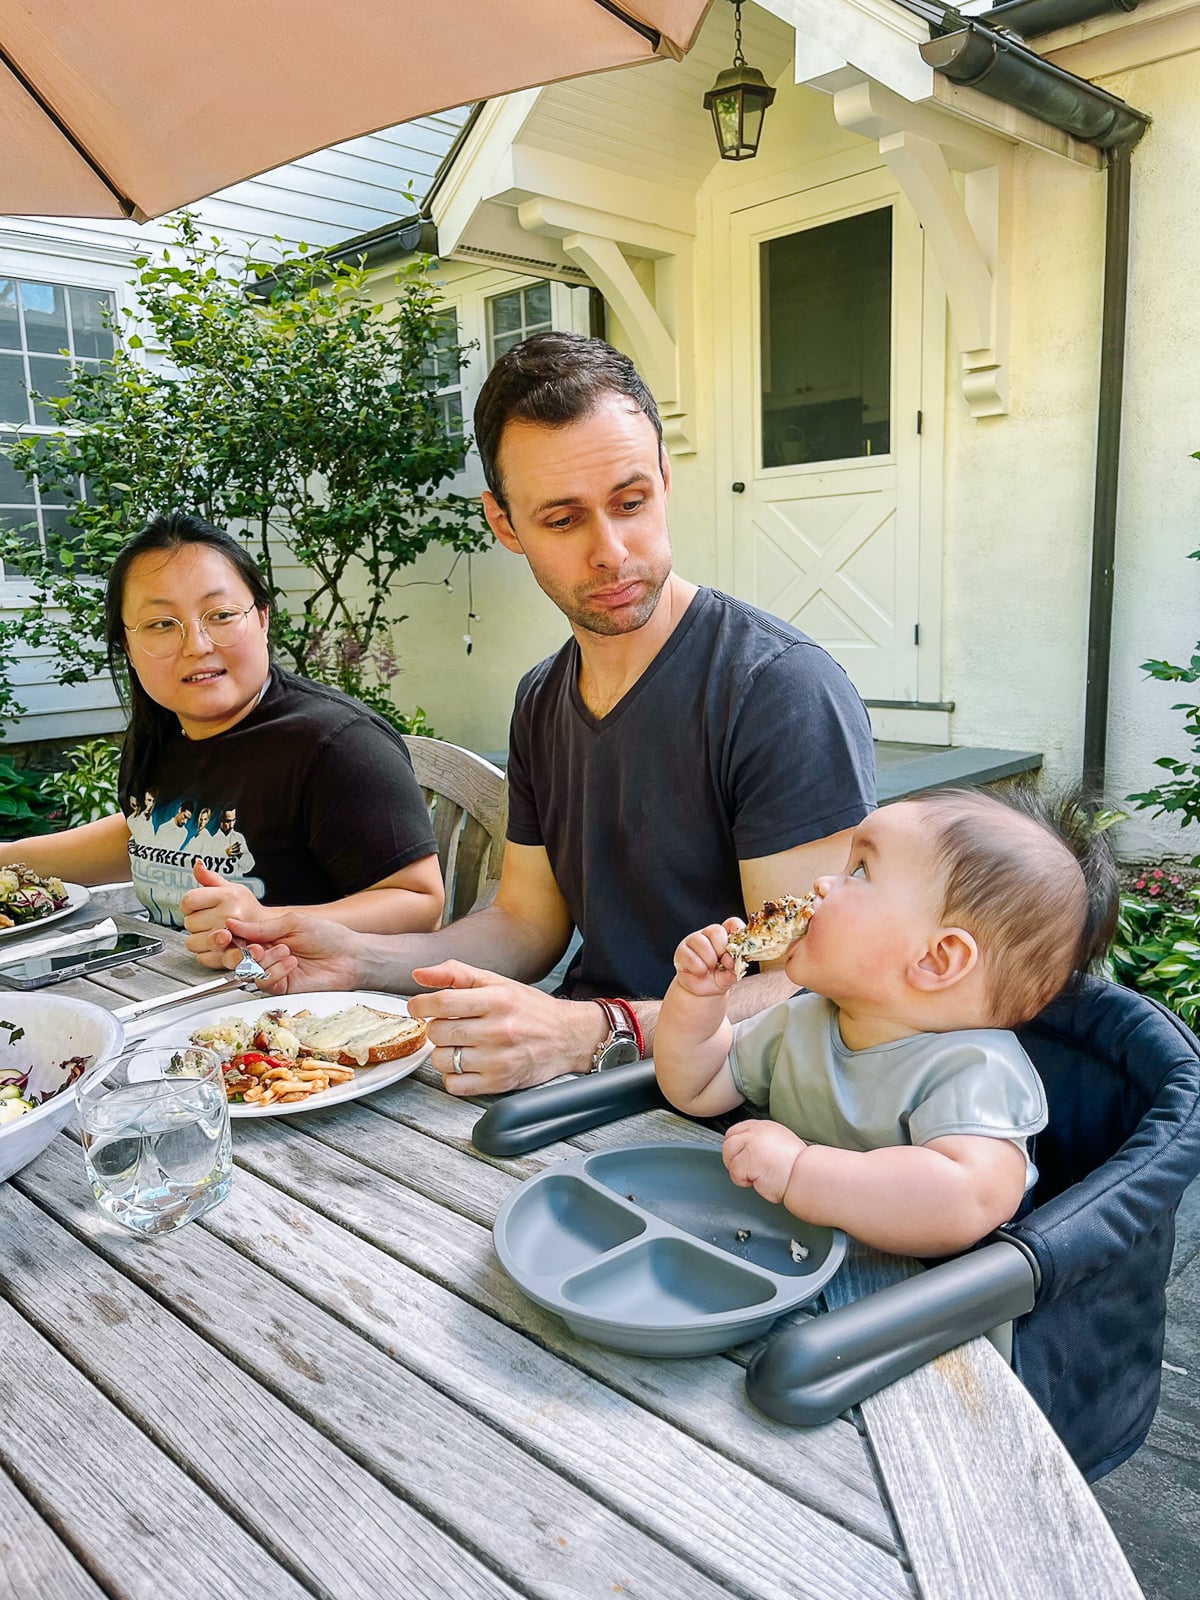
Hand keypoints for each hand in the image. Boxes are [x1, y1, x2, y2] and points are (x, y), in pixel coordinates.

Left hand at [181, 862, 263, 969]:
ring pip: (192, 942)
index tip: (198, 907)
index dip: (190, 905)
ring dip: (200, 939)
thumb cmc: (246, 908)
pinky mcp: (227, 954)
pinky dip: (205, 954)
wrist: (266, 929)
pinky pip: (201, 957)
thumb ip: (210, 878)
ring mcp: (229, 936)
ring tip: (214, 933)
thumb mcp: (231, 888)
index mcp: (227, 896)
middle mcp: (228, 916)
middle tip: (211, 920)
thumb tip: (198, 864)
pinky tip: (216, 946)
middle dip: (196, 922)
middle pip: (189, 923)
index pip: (189, 900)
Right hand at [225, 908, 359, 994]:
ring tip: (285, 950)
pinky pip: (266, 983)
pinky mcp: (282, 988)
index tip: (226, 934)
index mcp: (267, 936)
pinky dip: (275, 971)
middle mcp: (267, 955)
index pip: (238, 938)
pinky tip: (290, 962)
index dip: (229, 937)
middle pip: (237, 958)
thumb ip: (262, 927)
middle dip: (242, 953)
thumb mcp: (293, 924)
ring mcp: (274, 972)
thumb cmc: (328, 937)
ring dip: (265, 960)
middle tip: (256, 947)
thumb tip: (233, 923)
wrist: (350, 957)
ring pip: (249, 971)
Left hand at [409, 961, 606, 1096]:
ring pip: (442, 1060)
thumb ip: (457, 974)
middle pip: (438, 1032)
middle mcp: (499, 1029)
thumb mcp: (497, 982)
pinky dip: (453, 1076)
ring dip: (443, 1052)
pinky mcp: (500, 1083)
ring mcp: (499, 1059)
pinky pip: (454, 1085)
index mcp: (497, 1000)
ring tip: (459, 1045)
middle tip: (447, 1025)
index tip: (417, 1007)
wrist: (568, 1037)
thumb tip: (419, 975)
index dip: (420, 1005)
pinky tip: (466, 1063)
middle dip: (435, 1028)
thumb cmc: (530, 1008)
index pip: (443, 1003)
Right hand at [671, 920, 742, 997]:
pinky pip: (691, 957)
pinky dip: (699, 969)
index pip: (733, 923)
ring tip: (709, 969)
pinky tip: (700, 972)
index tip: (738, 950)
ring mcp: (693, 940)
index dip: (738, 934)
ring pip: (702, 943)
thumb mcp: (732, 973)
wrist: (703, 991)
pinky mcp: (681, 951)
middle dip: (721, 951)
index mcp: (726, 935)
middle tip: (721, 963)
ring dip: (709, 961)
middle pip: (717, 931)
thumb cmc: (719, 977)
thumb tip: (731, 960)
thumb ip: (736, 966)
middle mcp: (709, 934)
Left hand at [722, 1119, 807, 1206]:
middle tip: (749, 1171)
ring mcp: (752, 1143)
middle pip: (728, 1144)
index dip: (735, 1149)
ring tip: (759, 1176)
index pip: (735, 1132)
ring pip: (729, 1158)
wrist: (808, 1176)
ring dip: (740, 1172)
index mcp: (764, 1126)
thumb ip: (761, 1142)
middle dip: (734, 1160)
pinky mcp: (750, 1158)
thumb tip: (743, 1150)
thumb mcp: (779, 1144)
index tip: (742, 1160)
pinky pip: (735, 1173)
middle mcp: (757, 1131)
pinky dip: (744, 1181)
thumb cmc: (797, 1167)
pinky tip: (761, 1180)